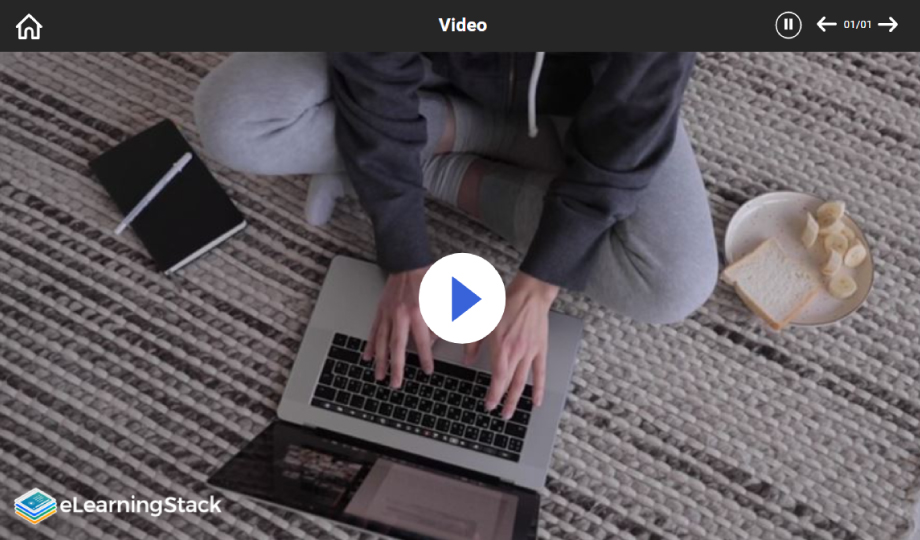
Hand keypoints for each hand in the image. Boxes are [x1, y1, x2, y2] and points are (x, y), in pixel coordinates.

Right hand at [363, 267, 434, 387]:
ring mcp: (388, 313)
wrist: (408, 263)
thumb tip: (434, 341)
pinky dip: (371, 345)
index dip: (425, 358)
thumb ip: (439, 321)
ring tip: (379, 376)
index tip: (427, 371)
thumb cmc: (428, 279)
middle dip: (396, 367)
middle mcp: (400, 315)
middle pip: (397, 347)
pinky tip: (368, 357)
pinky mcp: (381, 310)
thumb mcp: (441, 299)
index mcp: (418, 312)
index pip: (422, 342)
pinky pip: (374, 331)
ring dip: (381, 361)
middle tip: (396, 383)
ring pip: (382, 342)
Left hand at [463, 272, 557, 418]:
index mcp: (501, 345)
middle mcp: (516, 352)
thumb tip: (467, 360)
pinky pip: (540, 373)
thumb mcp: (483, 321)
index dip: (494, 393)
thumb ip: (474, 343)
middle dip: (503, 400)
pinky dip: (538, 388)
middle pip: (509, 382)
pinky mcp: (540, 350)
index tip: (489, 405)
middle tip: (499, 414)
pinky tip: (536, 401)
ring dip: (516, 399)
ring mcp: (530, 352)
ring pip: (523, 381)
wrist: (530, 294)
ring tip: (511, 413)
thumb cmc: (506, 304)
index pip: (498, 376)